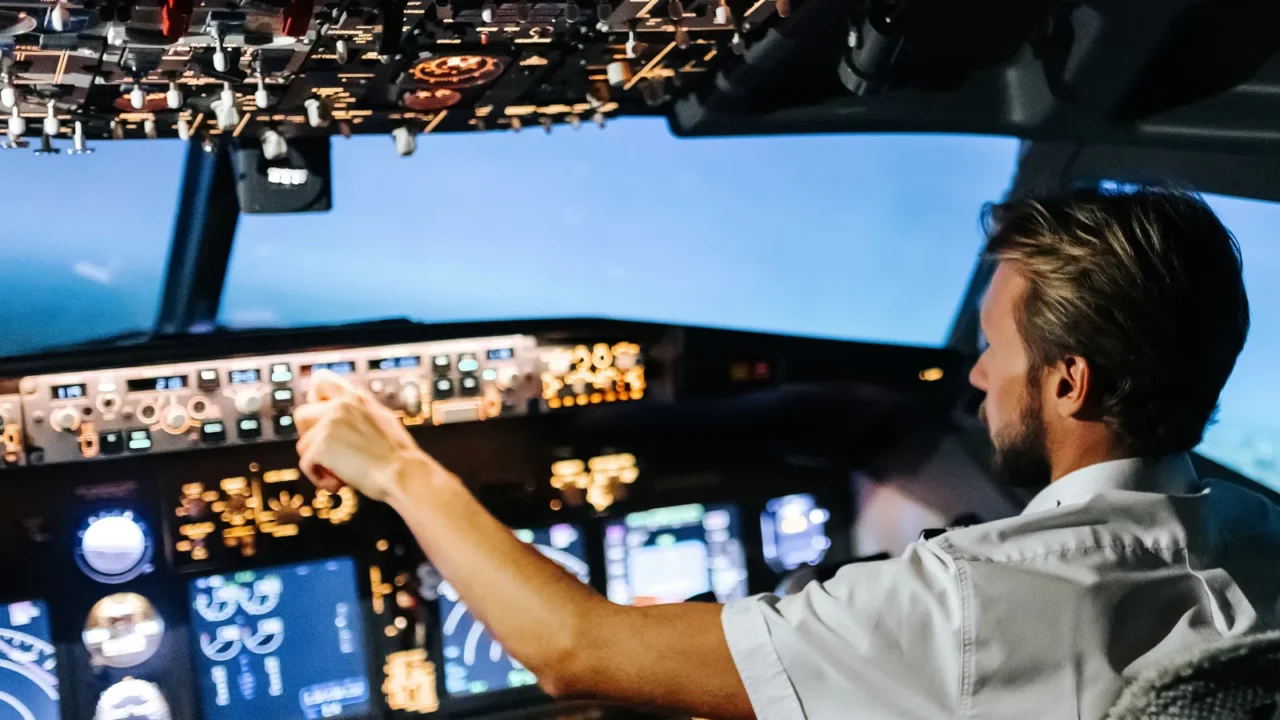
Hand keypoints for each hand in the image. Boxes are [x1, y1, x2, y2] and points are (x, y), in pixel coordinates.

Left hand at [294, 370, 432, 501]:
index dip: (313, 399)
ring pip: (303, 445)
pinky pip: (306, 464)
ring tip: (340, 474)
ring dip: (317, 462)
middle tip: (327, 453)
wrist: (404, 472)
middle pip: (302, 415)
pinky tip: (339, 484)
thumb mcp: (382, 420)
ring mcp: (329, 424)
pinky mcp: (320, 446)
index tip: (321, 417)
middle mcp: (340, 406)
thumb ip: (360, 415)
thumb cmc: (398, 455)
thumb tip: (345, 422)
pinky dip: (319, 478)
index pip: (321, 380)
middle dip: (309, 437)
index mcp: (356, 398)